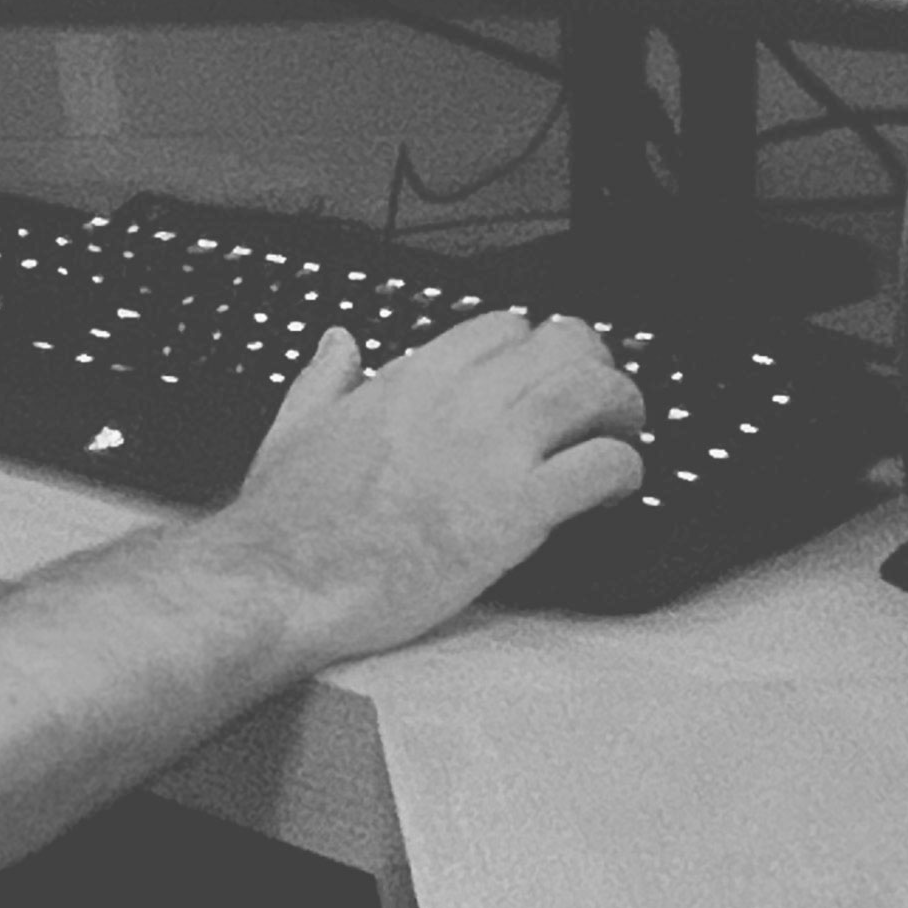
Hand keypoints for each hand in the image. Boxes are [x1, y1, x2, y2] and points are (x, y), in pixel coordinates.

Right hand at [214, 310, 644, 661]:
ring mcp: (491, 452)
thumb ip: (326, 376)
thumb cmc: (286, 521)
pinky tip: (618, 486)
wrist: (282, 581)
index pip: (503, 326)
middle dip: (591, 365)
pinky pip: (601, 466)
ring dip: (621, 407)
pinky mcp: (516, 510)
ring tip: (622, 433)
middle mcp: (459, 401)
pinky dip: (624, 470)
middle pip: (562, 345)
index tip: (539, 375)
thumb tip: (338, 343)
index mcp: (411, 377)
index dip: (532, 347)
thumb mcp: (294, 425)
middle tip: (599, 399)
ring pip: (593, 391)